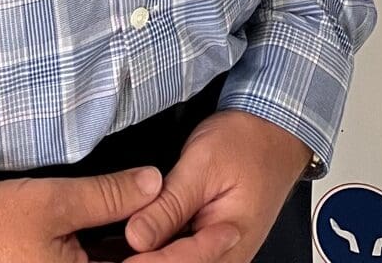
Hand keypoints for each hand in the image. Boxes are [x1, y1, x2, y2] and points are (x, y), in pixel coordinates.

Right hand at [0, 165, 161, 262]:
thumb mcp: (57, 201)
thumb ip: (110, 194)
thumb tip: (155, 182)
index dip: (157, 246)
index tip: (173, 219)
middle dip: (143, 245)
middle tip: (162, 215)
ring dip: (125, 248)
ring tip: (144, 215)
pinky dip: (104, 252)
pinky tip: (117, 229)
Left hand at [122, 111, 312, 262]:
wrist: (274, 131)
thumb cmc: (246, 141)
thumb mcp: (203, 165)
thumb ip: (170, 204)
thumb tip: (135, 236)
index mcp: (229, 244)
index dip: (141, 261)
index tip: (116, 253)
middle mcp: (225, 258)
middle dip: (141, 258)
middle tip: (106, 251)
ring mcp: (219, 255)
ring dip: (146, 255)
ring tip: (110, 246)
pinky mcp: (209, 246)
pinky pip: (180, 254)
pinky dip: (155, 248)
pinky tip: (128, 239)